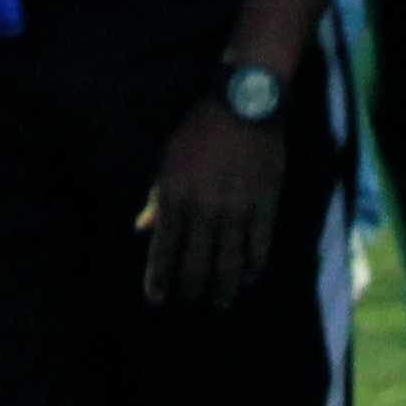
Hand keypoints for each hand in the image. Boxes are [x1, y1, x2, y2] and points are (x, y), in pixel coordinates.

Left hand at [137, 98, 287, 307]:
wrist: (243, 102)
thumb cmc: (199, 128)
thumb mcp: (168, 158)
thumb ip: (157, 197)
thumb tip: (141, 229)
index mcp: (175, 196)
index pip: (163, 250)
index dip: (159, 280)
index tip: (157, 300)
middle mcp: (204, 209)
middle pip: (196, 264)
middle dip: (191, 290)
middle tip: (191, 303)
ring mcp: (237, 209)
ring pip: (229, 263)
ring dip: (224, 288)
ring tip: (221, 302)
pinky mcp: (265, 203)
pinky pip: (259, 245)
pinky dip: (254, 266)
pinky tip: (250, 277)